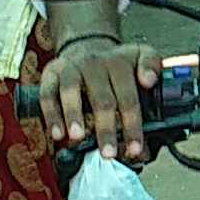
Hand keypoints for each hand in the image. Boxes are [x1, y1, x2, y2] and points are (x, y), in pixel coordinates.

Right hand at [45, 35, 161, 160]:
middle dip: (106, 129)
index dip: (132, 125)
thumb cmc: (115, 62)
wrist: (85, 46)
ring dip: (73, 116)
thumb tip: (150, 80)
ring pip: (71, 92)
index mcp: (119, 63)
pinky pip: (48, 95)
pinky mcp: (51, 73)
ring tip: (78, 138)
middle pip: (101, 99)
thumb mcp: (140, 55)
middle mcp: (94, 64)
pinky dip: (51, 115)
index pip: (128, 97)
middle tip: (108, 153)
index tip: (135, 149)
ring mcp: (71, 68)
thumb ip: (152, 65)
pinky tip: (57, 134)